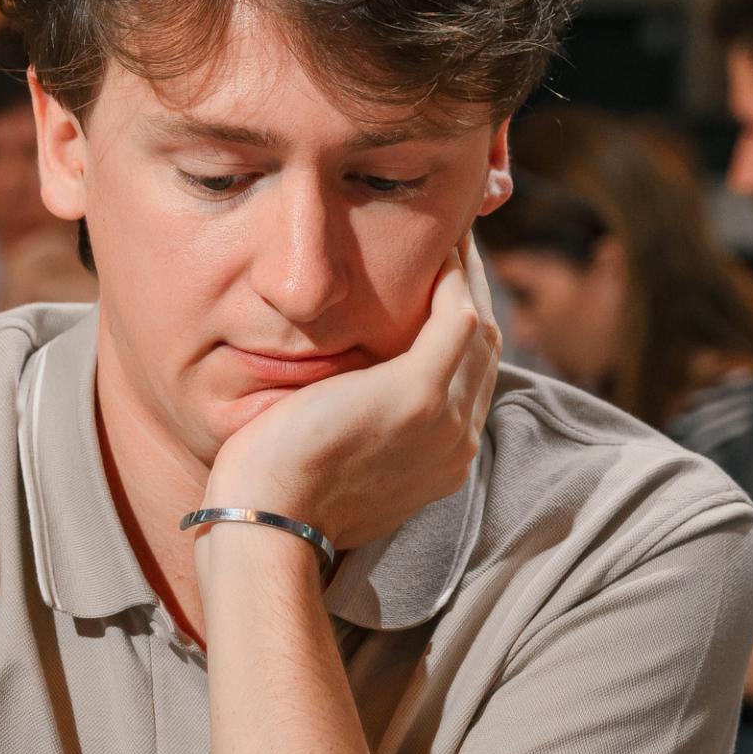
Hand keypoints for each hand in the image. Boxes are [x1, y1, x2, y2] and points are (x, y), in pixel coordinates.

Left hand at [202, 240, 499, 556]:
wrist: (268, 520)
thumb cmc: (280, 492)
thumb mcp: (338, 460)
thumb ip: (362, 428)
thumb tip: (345, 397)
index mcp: (441, 461)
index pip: (469, 378)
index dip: (461, 325)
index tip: (443, 284)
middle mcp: (458, 442)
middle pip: (484, 348)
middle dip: (474, 291)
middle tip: (454, 244)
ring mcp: (446, 418)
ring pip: (479, 326)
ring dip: (467, 274)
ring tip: (449, 233)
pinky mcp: (420, 392)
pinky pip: (456, 314)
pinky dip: (453, 276)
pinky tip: (438, 250)